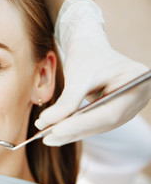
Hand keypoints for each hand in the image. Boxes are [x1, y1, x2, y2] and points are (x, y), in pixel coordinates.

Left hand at [36, 0, 150, 145]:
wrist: (89, 46)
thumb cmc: (85, 55)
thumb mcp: (76, 76)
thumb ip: (65, 101)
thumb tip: (46, 122)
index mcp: (135, 81)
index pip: (108, 112)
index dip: (80, 124)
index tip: (55, 131)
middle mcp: (137, 96)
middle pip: (104, 122)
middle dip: (73, 130)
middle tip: (47, 138)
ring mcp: (128, 106)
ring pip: (98, 126)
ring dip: (72, 133)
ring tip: (48, 137)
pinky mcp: (116, 111)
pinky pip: (95, 123)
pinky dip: (75, 128)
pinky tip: (56, 133)